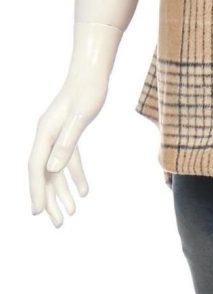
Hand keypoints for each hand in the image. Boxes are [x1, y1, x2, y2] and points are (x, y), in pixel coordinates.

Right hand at [28, 71, 108, 227]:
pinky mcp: (69, 131)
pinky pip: (70, 159)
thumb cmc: (88, 89)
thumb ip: (66, 143)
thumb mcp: (81, 116)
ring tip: (71, 213)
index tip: (38, 212)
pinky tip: (85, 191)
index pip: (37, 168)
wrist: (94, 69)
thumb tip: (52, 170)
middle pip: (45, 173)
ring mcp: (57, 134)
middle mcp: (47, 135)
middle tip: (57, 223)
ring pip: (57, 169)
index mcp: (45, 133)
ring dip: (63, 191)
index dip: (37, 191)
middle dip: (50, 199)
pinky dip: (76, 175)